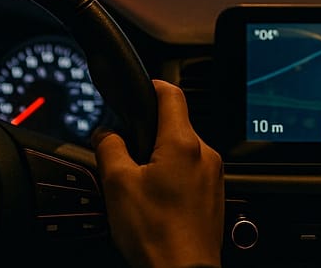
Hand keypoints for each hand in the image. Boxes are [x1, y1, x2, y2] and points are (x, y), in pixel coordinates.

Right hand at [94, 79, 223, 267]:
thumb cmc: (156, 235)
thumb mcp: (117, 185)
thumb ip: (109, 147)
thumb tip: (106, 133)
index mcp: (183, 143)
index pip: (171, 93)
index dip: (152, 85)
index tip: (141, 88)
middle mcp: (205, 154)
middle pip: (176, 125)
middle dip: (150, 134)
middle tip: (127, 155)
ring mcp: (213, 176)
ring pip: (183, 151)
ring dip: (162, 159)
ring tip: (141, 187)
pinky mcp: (214, 195)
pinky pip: (192, 173)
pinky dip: (174, 178)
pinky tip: (158, 202)